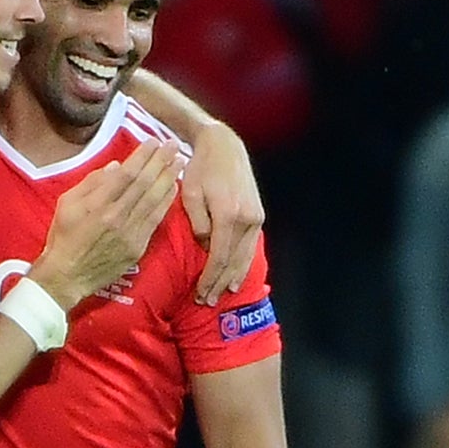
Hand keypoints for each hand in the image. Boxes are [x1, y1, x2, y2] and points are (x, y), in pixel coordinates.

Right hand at [30, 141, 183, 307]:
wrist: (66, 277)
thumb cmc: (63, 236)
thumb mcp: (67, 203)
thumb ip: (91, 182)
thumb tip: (117, 166)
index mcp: (97, 204)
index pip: (126, 174)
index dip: (142, 156)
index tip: (153, 141)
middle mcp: (116, 216)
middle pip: (144, 183)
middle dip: (160, 161)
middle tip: (172, 144)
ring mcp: (129, 233)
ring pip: (154, 200)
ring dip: (168, 178)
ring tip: (180, 161)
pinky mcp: (137, 247)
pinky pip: (156, 219)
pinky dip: (166, 201)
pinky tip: (173, 187)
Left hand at [183, 122, 265, 302]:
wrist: (224, 146)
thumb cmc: (201, 169)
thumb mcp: (190, 194)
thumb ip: (198, 224)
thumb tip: (205, 247)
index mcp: (228, 214)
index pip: (218, 257)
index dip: (209, 278)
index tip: (199, 294)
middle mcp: (246, 218)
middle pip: (233, 261)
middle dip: (220, 283)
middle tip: (207, 301)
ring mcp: (256, 217)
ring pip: (245, 256)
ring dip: (233, 277)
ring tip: (222, 293)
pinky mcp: (258, 214)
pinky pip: (251, 245)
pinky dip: (243, 262)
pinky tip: (236, 274)